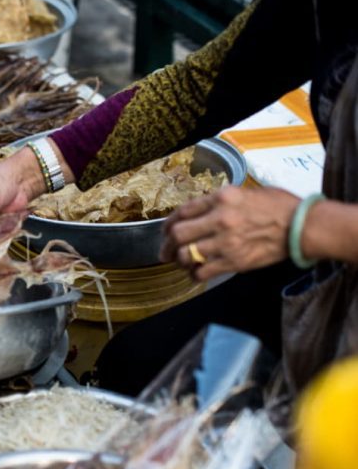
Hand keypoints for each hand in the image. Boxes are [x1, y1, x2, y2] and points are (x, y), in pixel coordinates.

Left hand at [160, 186, 299, 280]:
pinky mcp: (234, 262)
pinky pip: (202, 273)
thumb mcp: (246, 192)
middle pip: (178, 234)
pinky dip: (194, 275)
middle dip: (167, 245)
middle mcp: (220, 219)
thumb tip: (198, 212)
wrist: (302, 226)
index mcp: (223, 198)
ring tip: (182, 263)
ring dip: (180, 261)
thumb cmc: (279, 207)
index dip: (169, 223)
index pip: (183, 211)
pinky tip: (195, 274)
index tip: (166, 231)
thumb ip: (220, 201)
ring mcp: (226, 242)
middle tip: (165, 252)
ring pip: (186, 255)